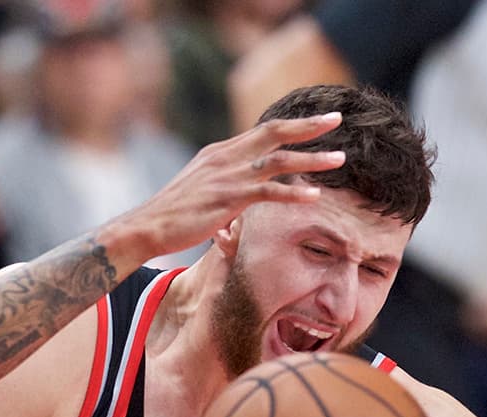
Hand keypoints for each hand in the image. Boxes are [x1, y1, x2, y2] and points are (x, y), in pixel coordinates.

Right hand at [104, 113, 346, 264]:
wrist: (147, 226)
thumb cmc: (172, 213)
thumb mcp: (200, 187)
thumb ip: (224, 181)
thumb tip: (245, 190)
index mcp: (220, 152)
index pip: (262, 131)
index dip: (291, 125)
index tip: (316, 121)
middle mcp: (226, 158)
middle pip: (274, 133)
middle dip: (308, 127)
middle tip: (336, 120)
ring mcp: (227, 177)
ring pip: (279, 162)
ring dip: (312, 159)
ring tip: (338, 159)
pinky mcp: (227, 199)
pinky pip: (268, 193)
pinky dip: (293, 194)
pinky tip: (314, 197)